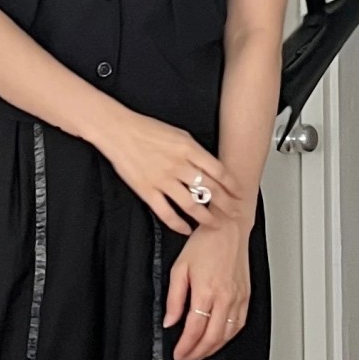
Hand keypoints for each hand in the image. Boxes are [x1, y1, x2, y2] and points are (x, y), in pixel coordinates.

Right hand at [93, 108, 244, 233]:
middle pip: (210, 190)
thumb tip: (210, 167)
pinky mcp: (147, 191)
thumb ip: (195, 151)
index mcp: (189, 149)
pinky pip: (166, 213)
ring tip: (216, 225)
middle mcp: (179, 166)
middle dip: (226, 205)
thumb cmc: (147, 129)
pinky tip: (186, 229)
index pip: (219, 171)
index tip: (239, 194)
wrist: (119, 131)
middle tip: (235, 214)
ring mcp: (163, 180)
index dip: (232, 186)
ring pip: (192, 205)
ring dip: (207, 218)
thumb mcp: (179, 134)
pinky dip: (178, 224)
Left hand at [163, 221, 251, 359]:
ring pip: (227, 334)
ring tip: (201, 353)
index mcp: (207, 291)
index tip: (179, 353)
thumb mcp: (179, 268)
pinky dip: (229, 337)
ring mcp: (238, 297)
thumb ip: (174, 298)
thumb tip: (170, 321)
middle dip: (198, 352)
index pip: (194, 329)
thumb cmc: (205, 243)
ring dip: (213, 348)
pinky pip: (239, 324)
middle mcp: (225, 297)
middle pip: (212, 337)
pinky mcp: (246, 296)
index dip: (185, 346)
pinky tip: (220, 340)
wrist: (228, 228)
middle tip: (187, 358)